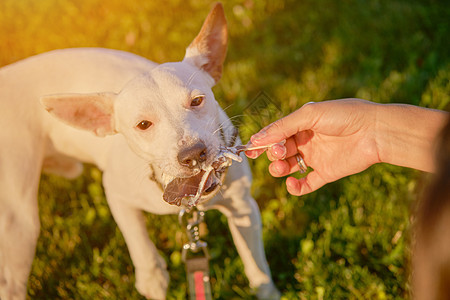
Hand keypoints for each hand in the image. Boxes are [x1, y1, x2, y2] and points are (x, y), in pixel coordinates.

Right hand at [246, 99, 380, 195]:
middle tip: (279, 152)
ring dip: (279, 169)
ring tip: (282, 169)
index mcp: (301, 124)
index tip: (249, 150)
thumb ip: (283, 126)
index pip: (275, 134)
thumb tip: (258, 138)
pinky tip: (292, 184)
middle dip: (273, 153)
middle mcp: (306, 141)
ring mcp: (316, 157)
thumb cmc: (344, 115)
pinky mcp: (326, 173)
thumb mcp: (310, 114)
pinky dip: (296, 187)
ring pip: (288, 167)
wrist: (376, 131)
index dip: (262, 142)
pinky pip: (306, 183)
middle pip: (279, 151)